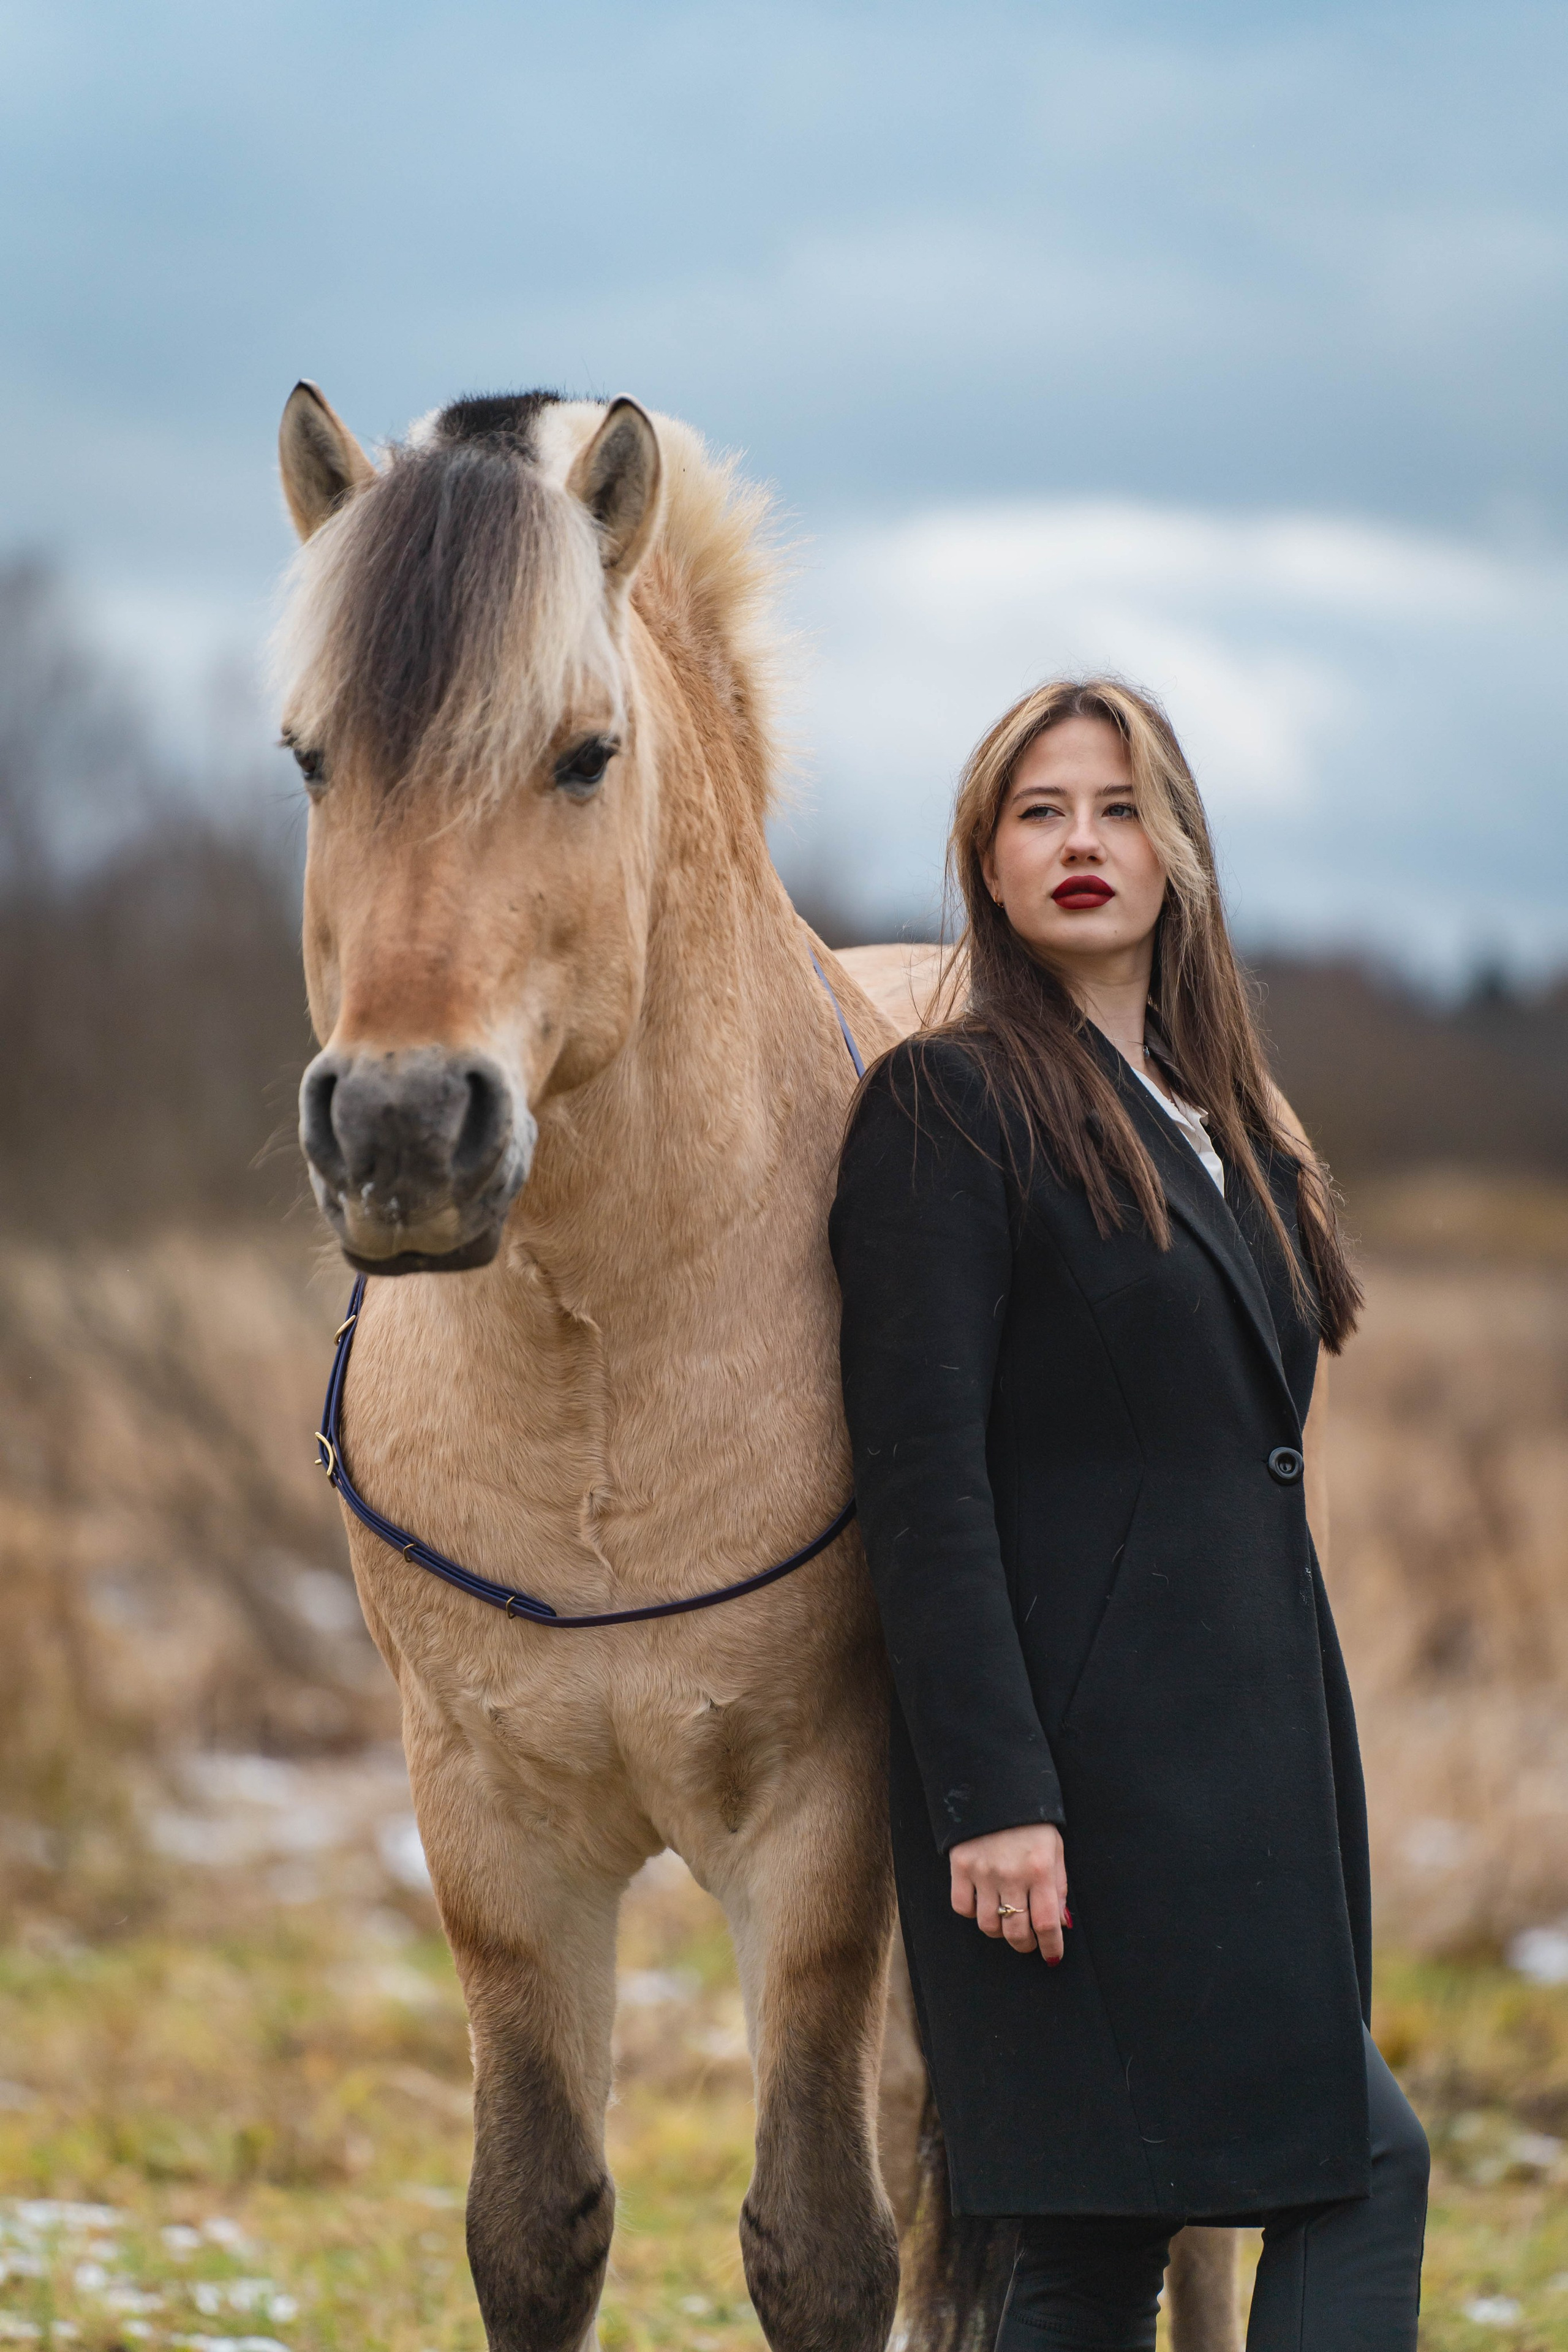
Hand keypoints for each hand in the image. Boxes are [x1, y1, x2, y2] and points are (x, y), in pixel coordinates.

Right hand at [949, 1823, 1068, 1962]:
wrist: (996, 1786)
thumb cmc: (1032, 1822)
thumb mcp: (1055, 1849)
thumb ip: (1058, 1888)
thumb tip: (1060, 1924)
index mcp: (1040, 1870)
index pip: (1047, 1924)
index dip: (1051, 1947)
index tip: (1052, 1956)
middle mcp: (1012, 1875)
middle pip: (1016, 1932)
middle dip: (1026, 1945)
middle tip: (1029, 1941)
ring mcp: (983, 1872)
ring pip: (988, 1926)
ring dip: (1000, 1931)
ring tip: (1007, 1919)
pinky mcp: (960, 1866)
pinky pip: (963, 1907)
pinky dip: (973, 1912)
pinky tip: (983, 1902)